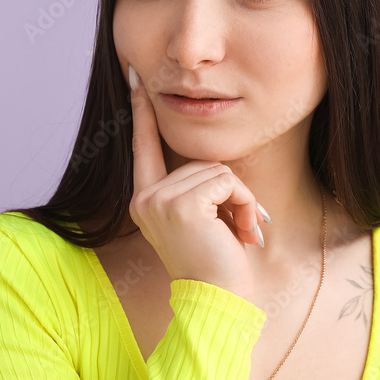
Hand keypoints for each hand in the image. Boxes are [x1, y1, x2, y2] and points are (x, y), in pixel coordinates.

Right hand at [128, 64, 267, 300]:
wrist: (216, 300)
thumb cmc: (214, 265)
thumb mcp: (199, 220)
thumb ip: (195, 189)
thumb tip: (212, 167)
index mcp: (144, 200)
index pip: (143, 147)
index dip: (140, 113)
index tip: (134, 78)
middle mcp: (145, 198)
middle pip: (198, 161)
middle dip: (228, 191)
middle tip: (236, 228)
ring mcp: (160, 200)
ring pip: (217, 170)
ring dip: (240, 200)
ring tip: (239, 233)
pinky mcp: (182, 205)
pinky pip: (227, 181)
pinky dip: (245, 203)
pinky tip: (242, 232)